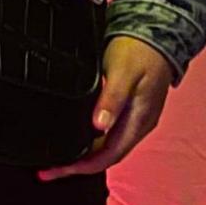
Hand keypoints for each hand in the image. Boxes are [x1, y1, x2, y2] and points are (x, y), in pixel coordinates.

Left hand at [40, 36, 176, 180]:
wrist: (157, 34)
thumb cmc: (140, 51)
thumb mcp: (123, 72)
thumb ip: (112, 99)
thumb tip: (98, 126)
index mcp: (138, 122)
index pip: (107, 156)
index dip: (81, 166)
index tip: (55, 170)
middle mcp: (137, 126)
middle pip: (105, 156)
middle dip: (77, 165)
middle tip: (48, 169)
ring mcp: (134, 120)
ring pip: (106, 146)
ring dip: (82, 154)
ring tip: (56, 157)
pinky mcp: (129, 111)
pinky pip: (108, 134)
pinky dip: (90, 139)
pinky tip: (75, 136)